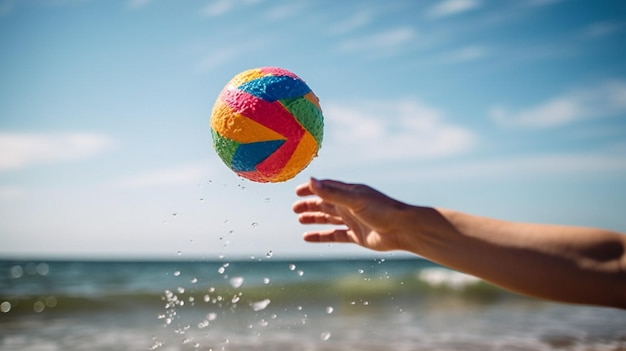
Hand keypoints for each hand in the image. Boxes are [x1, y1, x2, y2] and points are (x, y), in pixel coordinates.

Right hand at [292, 178, 412, 251]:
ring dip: (314, 218)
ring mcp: (353, 220)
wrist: (403, 230)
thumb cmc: (382, 210)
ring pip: (329, 218)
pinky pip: (334, 235)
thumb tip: (311, 181)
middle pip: (325, 203)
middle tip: (294, 208)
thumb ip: (332, 192)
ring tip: (299, 220)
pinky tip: (308, 238)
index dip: (312, 188)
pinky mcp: (356, 236)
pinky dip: (321, 236)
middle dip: (310, 204)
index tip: (297, 192)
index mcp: (350, 192)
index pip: (326, 187)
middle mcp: (350, 205)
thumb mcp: (354, 200)